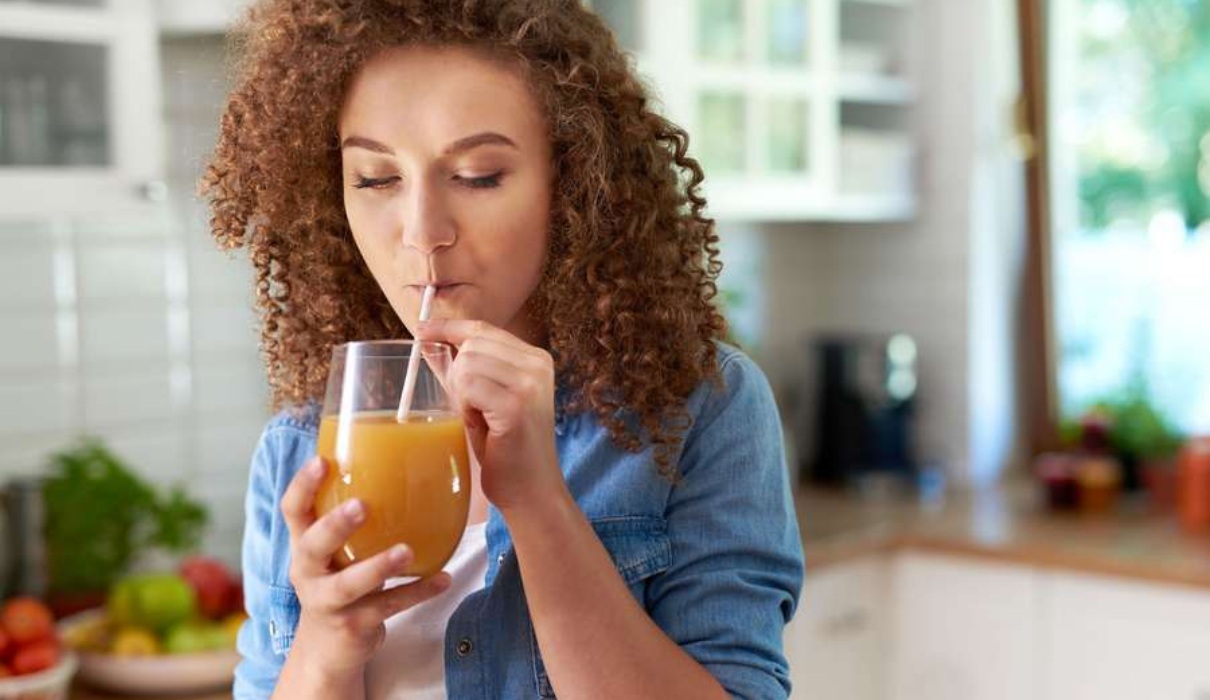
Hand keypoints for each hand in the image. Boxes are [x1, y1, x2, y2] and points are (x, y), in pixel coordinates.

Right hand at [279, 457, 450, 676]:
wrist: (327, 647)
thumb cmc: (340, 580)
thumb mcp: (337, 550)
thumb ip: (354, 520)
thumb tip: (403, 464)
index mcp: (303, 544)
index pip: (293, 510)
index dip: (303, 485)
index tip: (321, 460)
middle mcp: (309, 572)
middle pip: (313, 546)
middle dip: (335, 525)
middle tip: (361, 506)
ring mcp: (328, 602)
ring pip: (349, 584)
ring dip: (379, 566)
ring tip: (406, 550)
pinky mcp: (353, 625)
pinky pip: (388, 607)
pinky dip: (418, 592)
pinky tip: (444, 579)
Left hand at [415, 319, 566, 512]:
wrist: (532, 492)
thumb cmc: (506, 449)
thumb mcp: (483, 401)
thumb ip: (461, 370)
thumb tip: (429, 341)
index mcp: (535, 359)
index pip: (483, 328)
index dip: (449, 327)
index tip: (422, 329)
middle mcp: (538, 364)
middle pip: (471, 343)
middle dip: (457, 376)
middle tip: (470, 409)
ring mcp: (530, 383)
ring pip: (467, 363)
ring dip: (461, 394)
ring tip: (480, 419)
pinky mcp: (517, 405)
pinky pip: (468, 386)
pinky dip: (465, 406)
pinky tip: (482, 426)